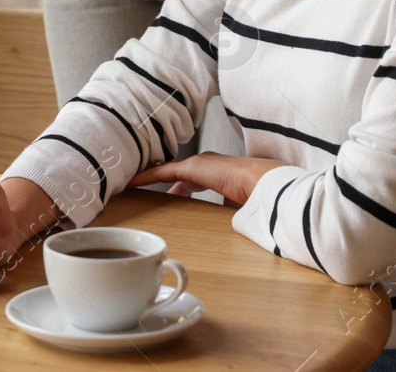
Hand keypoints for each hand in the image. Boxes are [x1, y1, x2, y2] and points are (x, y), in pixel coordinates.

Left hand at [131, 151, 283, 207]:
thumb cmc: (259, 197)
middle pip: (179, 178)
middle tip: (151, 198)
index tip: (174, 197)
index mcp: (219, 174)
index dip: (182, 189)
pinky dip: (145, 177)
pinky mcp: (191, 167)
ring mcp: (199, 164)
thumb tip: (231, 231)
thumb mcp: (242, 207)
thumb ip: (232, 213)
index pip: (194, 182)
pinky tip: (131, 183)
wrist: (264, 183)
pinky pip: (161, 173)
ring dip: (150, 180)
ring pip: (167, 173)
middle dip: (166, 188)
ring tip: (133, 187)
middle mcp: (207, 165)